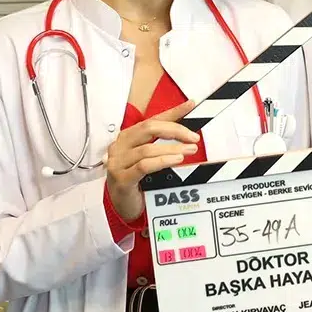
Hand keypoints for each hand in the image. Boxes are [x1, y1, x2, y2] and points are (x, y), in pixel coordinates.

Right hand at [105, 99, 199, 220]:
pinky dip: (162, 161)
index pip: (152, 120)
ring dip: (173, 148)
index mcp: (127, 137)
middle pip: (149, 128)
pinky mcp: (121, 178)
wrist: (121, 205)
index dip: (173, 112)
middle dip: (175, 130)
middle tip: (193, 137)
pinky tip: (176, 159)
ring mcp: (118, 162)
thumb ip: (163, 143)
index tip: (190, 105)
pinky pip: (144, 165)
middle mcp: (120, 146)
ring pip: (148, 148)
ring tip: (189, 150)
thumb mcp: (149, 158)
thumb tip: (186, 131)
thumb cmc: (135, 179)